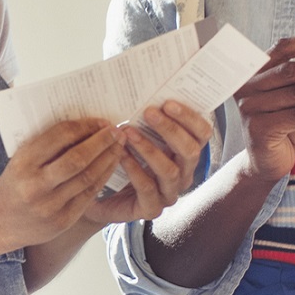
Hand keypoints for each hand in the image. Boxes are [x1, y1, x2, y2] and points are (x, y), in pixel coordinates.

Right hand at [0, 119, 123, 249]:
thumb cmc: (14, 183)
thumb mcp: (21, 159)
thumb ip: (47, 145)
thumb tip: (85, 127)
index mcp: (23, 162)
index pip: (60, 136)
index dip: (84, 126)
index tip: (100, 121)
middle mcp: (35, 185)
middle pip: (77, 158)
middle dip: (101, 142)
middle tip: (117, 131)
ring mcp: (49, 206)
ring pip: (87, 177)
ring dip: (108, 159)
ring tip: (119, 146)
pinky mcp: (62, 221)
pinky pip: (88, 195)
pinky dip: (103, 178)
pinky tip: (111, 166)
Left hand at [85, 100, 214, 224]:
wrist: (93, 191)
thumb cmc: (118, 155)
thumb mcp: (134, 132)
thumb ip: (144, 116)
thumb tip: (143, 85)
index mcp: (185, 152)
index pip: (202, 134)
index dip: (189, 118)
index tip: (167, 102)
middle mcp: (183, 173)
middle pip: (191, 152)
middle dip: (171, 130)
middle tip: (148, 112)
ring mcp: (169, 193)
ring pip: (170, 171)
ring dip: (150, 148)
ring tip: (129, 132)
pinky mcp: (151, 209)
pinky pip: (148, 188)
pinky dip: (134, 169)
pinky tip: (121, 154)